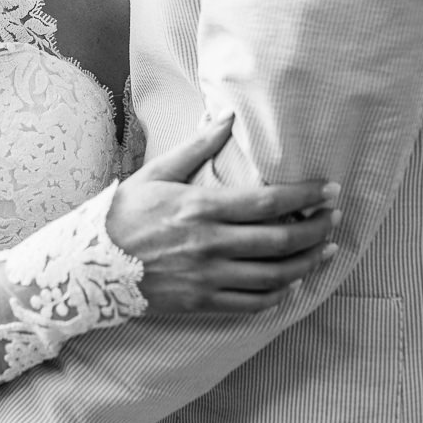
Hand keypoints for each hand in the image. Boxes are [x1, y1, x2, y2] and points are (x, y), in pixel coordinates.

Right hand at [107, 112, 340, 314]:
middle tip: (336, 219)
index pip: (270, 202)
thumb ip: (197, 147)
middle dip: (317, 229)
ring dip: (307, 263)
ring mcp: (206, 276)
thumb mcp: (156, 173)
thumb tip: (227, 118)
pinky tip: (291, 285)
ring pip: (273, 275)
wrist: (87, 264)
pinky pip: (250, 304)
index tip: (330, 190)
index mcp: (202, 206)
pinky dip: (277, 297)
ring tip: (326, 251)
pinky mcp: (200, 302)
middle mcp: (210, 243)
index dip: (307, 196)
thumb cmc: (122, 214)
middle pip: (281, 240)